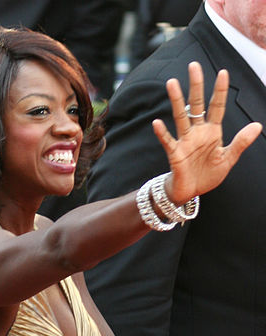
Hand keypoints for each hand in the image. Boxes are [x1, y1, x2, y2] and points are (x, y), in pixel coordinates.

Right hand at [152, 61, 261, 204]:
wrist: (190, 192)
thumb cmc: (207, 175)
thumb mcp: (228, 158)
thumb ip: (241, 142)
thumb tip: (257, 124)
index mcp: (212, 132)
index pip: (217, 107)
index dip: (219, 91)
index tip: (223, 72)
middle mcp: (197, 132)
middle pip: (196, 105)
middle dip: (196, 86)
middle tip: (194, 66)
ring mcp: (184, 141)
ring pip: (180, 117)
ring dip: (176, 101)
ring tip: (172, 83)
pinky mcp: (175, 154)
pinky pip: (168, 141)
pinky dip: (162, 133)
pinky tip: (157, 122)